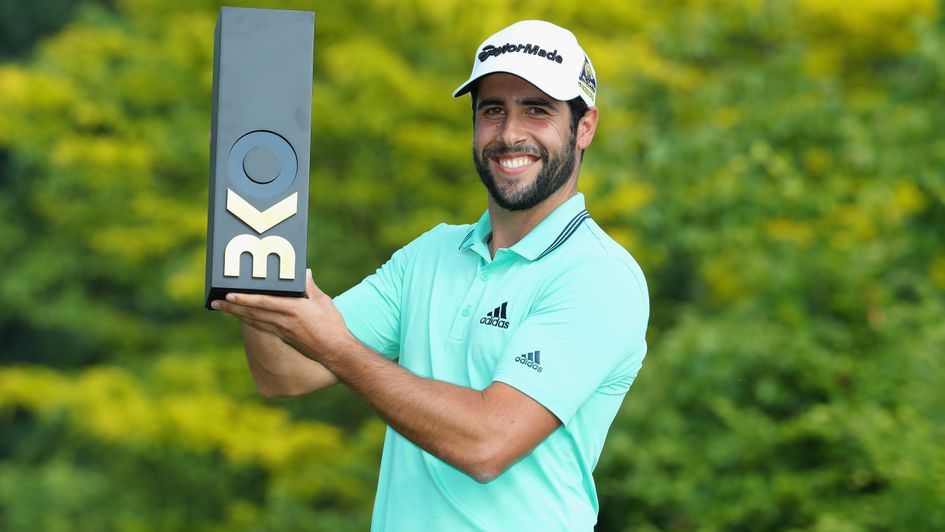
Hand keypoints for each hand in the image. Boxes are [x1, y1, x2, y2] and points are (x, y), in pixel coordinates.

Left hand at [211, 269, 353, 360]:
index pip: (262, 302)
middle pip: (252, 313)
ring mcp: (281, 332)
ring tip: (222, 308)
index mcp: (293, 309)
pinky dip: (249, 321)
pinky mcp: (283, 338)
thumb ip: (310, 286)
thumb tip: (304, 272)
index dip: (244, 298)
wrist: (335, 351)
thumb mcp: (323, 301)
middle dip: (231, 307)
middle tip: (214, 302)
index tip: (229, 295)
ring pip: (253, 321)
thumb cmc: (332, 325)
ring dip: (236, 314)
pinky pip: (261, 327)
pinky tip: (243, 318)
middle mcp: (283, 321)